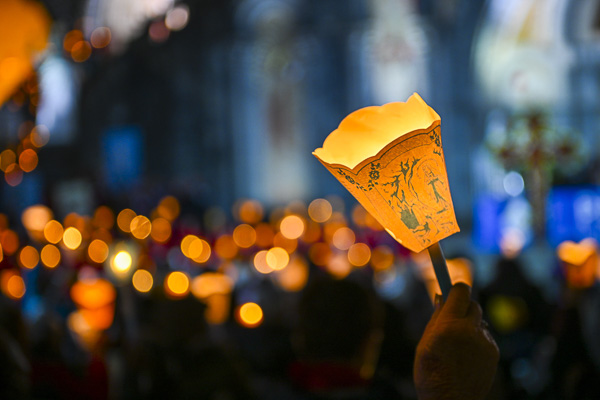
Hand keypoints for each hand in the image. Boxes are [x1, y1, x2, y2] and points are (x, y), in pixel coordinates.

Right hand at [413, 283, 498, 399]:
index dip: (456, 289)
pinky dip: (477, 341)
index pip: (461, 291)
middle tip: (453, 318)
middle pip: (473, 304)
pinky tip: (466, 356)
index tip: (452, 290)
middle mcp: (470, 331)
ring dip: (470, 326)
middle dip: (463, 307)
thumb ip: (436, 318)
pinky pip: (485, 337)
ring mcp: (485, 342)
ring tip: (457, 345)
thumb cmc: (430, 371)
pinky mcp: (494, 353)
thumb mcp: (425, 341)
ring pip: (479, 322)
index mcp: (449, 325)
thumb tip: (442, 297)